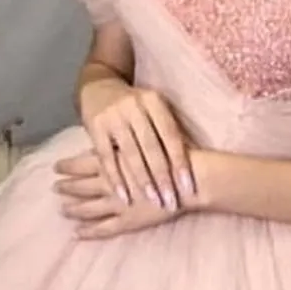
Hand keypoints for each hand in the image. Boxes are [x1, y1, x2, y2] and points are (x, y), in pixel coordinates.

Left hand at [53, 150, 182, 238]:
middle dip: (67, 187)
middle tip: (53, 188)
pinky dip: (89, 232)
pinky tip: (77, 234)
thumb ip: (129, 141)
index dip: (68, 166)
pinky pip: (104, 228)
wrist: (191, 179)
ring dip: (73, 209)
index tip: (56, 167)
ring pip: (88, 208)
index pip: (83, 163)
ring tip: (61, 210)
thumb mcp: (148, 137)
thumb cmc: (173, 154)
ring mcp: (118, 203)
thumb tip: (114, 136)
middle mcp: (111, 182)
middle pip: (82, 186)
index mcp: (114, 160)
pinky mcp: (129, 220)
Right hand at [79, 78, 194, 211]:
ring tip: (154, 202)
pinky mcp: (95, 127)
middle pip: (152, 147)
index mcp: (154, 102)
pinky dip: (116, 180)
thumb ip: (171, 130)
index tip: (189, 187)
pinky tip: (124, 197)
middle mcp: (134, 107)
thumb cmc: (136, 106)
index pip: (171, 135)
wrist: (99, 87)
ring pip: (130, 154)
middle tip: (172, 201)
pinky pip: (106, 158)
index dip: (180, 162)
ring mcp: (113, 116)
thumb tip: (195, 161)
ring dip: (142, 182)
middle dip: (163, 177)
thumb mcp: (155, 109)